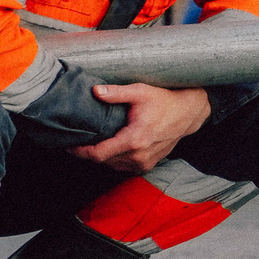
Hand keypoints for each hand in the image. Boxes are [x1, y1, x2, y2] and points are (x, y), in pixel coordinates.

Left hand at [71, 83, 212, 173]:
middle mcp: (139, 156)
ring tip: (94, 144)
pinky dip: (116, 159)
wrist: (189, 112)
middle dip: (89, 153)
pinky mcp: (149, 164)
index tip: (69, 146)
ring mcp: (144, 162)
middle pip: (103, 161)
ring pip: (113, 165)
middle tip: (79, 142)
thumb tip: (95, 92)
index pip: (98, 154)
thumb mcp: (140, 92)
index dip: (80, 152)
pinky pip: (125, 166)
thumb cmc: (165, 101)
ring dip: (103, 157)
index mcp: (134, 140)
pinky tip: (113, 147)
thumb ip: (116, 93)